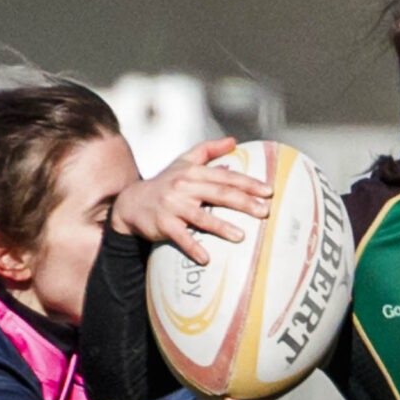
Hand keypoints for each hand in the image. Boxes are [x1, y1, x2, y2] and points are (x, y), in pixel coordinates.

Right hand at [108, 136, 271, 263]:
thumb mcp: (183, 162)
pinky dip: (193, 247)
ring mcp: (173, 206)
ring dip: (221, 227)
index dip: (248, 183)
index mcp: (193, 172)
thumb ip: (208, 150)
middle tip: (265, 212)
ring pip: (201, 216)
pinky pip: (180, 237)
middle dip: (244, 202)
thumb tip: (233, 141)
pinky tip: (206, 258)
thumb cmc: (165, 183)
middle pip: (219, 194)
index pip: (226, 177)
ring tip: (241, 237)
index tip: (268, 191)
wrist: (132, 202)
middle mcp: (184, 186)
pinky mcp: (163, 224)